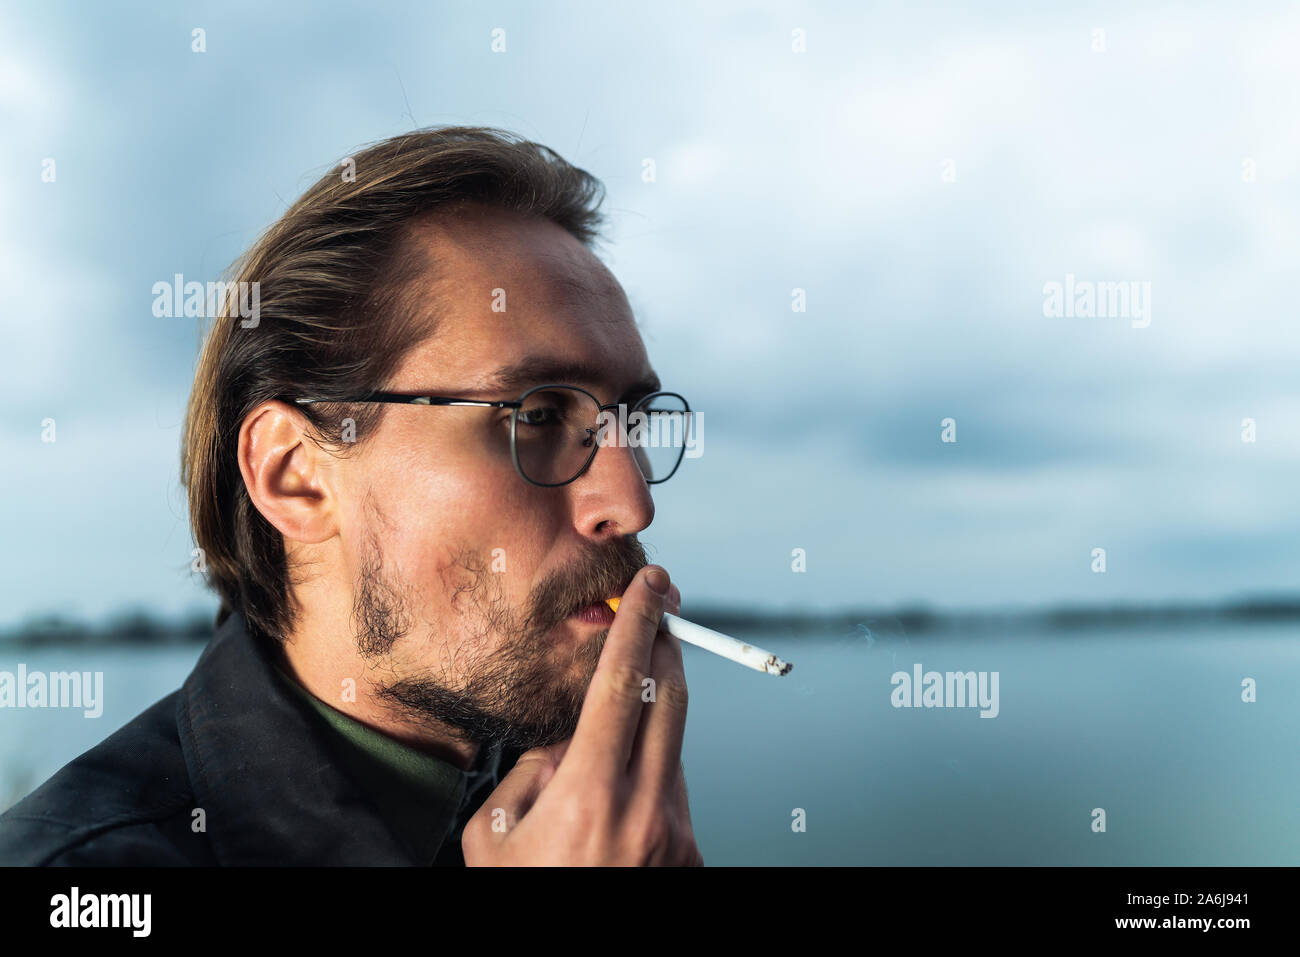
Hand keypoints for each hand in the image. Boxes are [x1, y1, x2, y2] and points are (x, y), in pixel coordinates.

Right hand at [463, 565, 700, 865]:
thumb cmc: (518, 898)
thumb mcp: (494, 833)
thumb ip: (534, 769)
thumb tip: (571, 737)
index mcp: (590, 797)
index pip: (624, 686)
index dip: (638, 626)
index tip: (651, 587)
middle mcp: (645, 812)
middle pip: (670, 701)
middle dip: (664, 650)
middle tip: (655, 617)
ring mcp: (676, 837)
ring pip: (672, 749)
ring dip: (650, 723)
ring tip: (600, 755)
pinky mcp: (691, 859)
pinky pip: (673, 794)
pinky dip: (650, 777)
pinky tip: (614, 805)